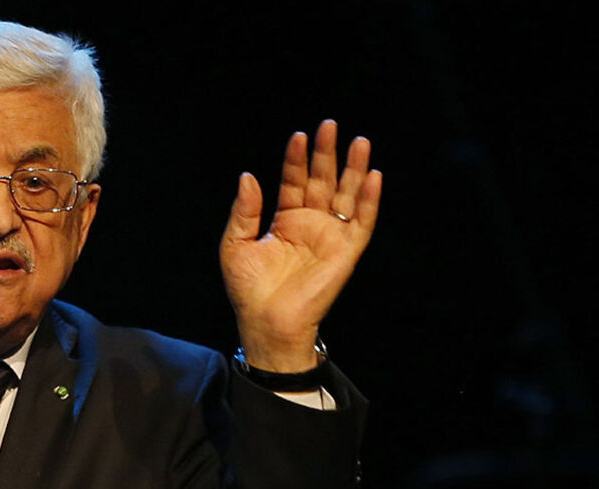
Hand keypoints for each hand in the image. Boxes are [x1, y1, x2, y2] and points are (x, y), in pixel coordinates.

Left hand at [220, 120, 381, 371]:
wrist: (266, 322)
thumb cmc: (248, 289)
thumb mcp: (235, 244)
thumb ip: (244, 210)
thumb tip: (248, 176)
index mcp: (285, 221)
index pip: (294, 181)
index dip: (297, 159)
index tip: (299, 135)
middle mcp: (310, 224)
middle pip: (322, 181)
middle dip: (327, 154)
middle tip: (330, 125)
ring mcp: (330, 237)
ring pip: (346, 196)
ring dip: (354, 169)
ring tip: (359, 141)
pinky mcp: (346, 252)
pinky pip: (362, 223)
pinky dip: (370, 201)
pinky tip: (374, 177)